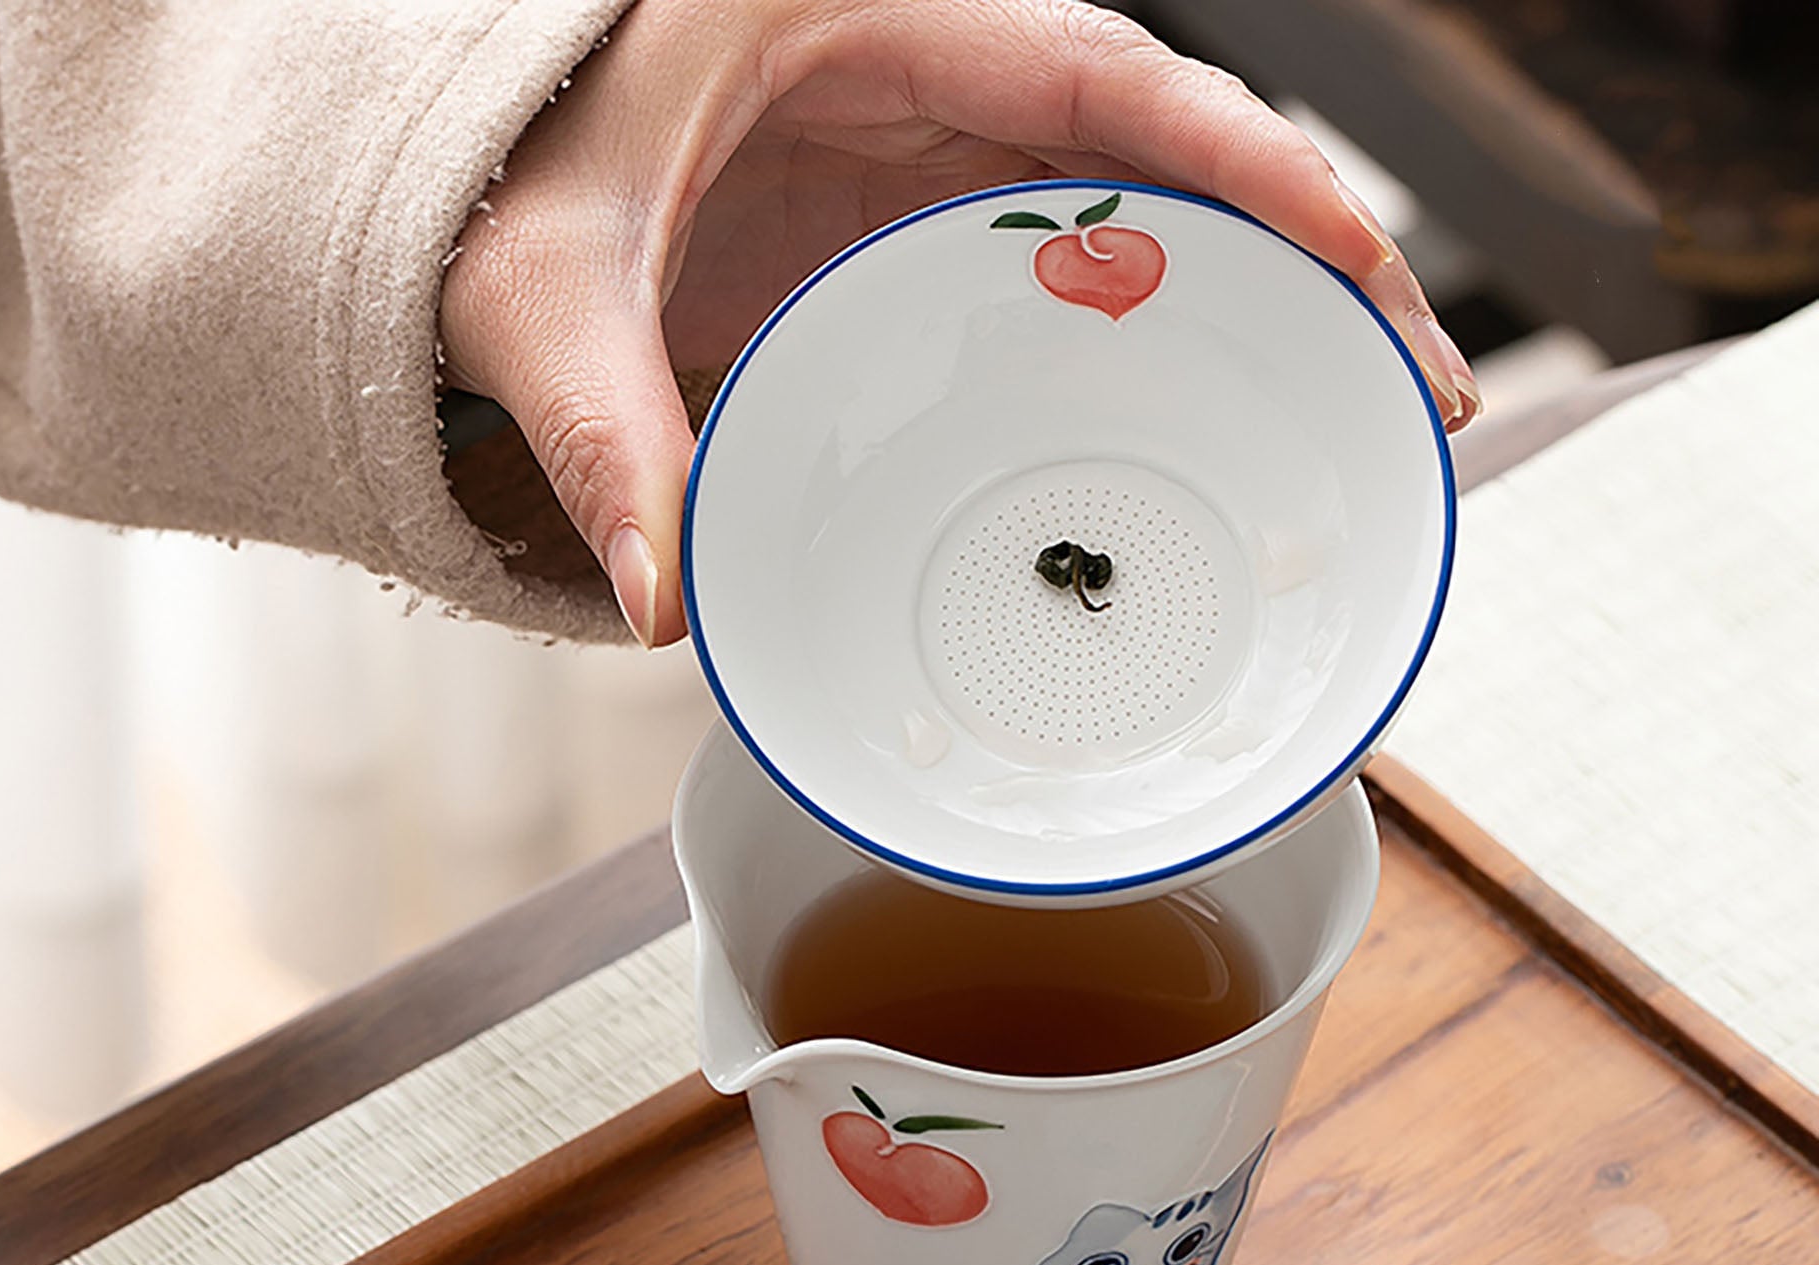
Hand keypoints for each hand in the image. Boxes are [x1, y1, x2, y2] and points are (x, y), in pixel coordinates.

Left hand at [439, 0, 1480, 646]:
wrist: (460, 175)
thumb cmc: (489, 169)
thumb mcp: (539, 287)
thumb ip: (602, 429)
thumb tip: (662, 599)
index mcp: (866, 25)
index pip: (1105, 78)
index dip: (1251, 162)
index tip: (1362, 254)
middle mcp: (926, 83)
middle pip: (1167, 153)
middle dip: (1308, 258)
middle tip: (1414, 388)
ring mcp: (928, 169)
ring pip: (1138, 215)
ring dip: (1258, 308)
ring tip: (1362, 420)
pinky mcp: (910, 243)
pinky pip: (1066, 276)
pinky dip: (1152, 343)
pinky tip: (1213, 426)